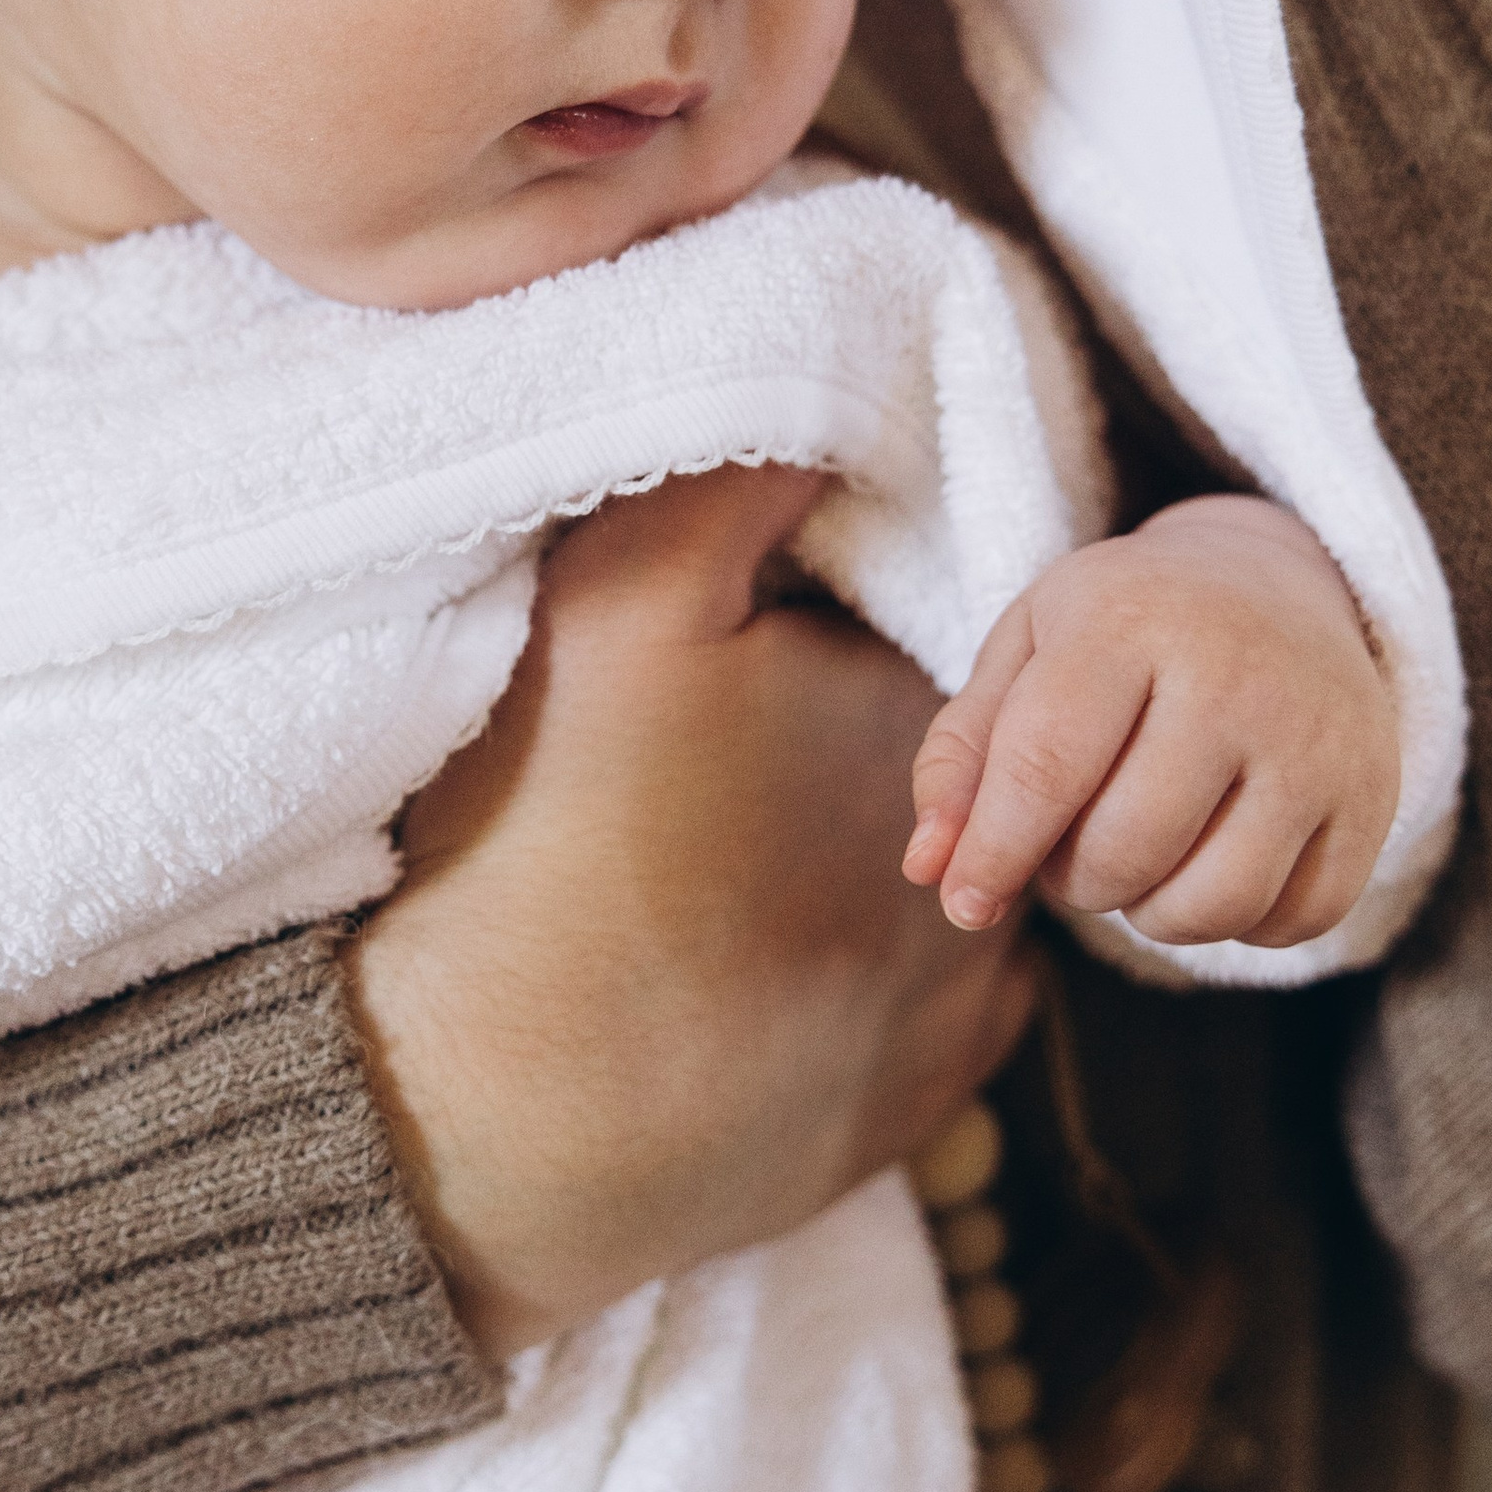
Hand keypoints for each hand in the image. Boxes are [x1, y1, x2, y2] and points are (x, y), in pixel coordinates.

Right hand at [347, 465, 1038, 1355]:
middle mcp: (999, 859)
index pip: (932, 612)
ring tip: (729, 861)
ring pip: (950, 871)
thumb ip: (744, 469)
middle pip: (948, 748)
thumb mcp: (623, 600)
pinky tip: (764, 961)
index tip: (733, 637)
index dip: (837, 602)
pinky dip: (869, 973)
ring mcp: (967, 992)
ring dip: (869, 853)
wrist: (493, 1120)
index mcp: (941, 721)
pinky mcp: (919, 1100)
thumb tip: (842, 371)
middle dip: (859, 727)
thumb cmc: (552, 846)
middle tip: (715, 758)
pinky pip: (936, 1004)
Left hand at [904, 493, 1397, 945]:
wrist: (1278, 585)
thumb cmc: (1124, 630)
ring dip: (1147, 911)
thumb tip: (928, 870)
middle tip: (1069, 843)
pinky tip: (1211, 862)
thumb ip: (963, 755)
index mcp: (1132, 618)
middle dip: (1071, 878)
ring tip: (1136, 856)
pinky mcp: (1371, 798)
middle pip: (1125, 850)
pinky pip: (1289, 922)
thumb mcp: (1027, 653)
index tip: (964, 901)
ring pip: (1210, 903)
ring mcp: (1318, 739)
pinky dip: (1234, 923)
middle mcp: (1239, 673)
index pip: (1046, 770)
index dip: (993, 854)